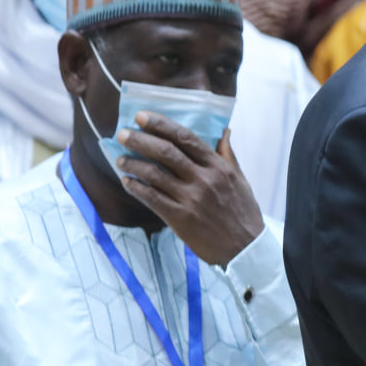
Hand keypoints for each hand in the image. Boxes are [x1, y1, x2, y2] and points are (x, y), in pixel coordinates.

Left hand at [116, 116, 263, 265]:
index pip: (186, 138)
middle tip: (123, 134)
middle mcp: (204, 179)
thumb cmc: (243, 212)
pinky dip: (136, 187)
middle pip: (166, 152)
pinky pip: (151, 198)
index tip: (141, 116)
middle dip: (140, 140)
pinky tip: (127, 182)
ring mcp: (191, 199)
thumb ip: (228, 155)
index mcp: (219, 167)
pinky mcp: (180, 218)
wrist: (245, 248)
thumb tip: (224, 131)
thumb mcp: (241, 180)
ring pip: (154, 174)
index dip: (161, 125)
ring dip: (133, 164)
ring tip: (120, 159)